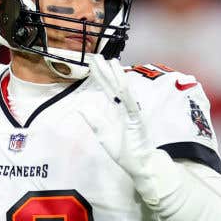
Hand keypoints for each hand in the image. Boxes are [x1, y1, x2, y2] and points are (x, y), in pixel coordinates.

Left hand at [85, 55, 162, 204]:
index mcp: (118, 111)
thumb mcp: (103, 135)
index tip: (92, 64)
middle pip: (113, 86)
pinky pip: (129, 101)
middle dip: (104, 71)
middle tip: (95, 55)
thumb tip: (80, 108)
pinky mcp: (136, 118)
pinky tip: (120, 79)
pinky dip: (125, 89)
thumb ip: (94, 121)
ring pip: (122, 90)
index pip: (108, 90)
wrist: (140, 165)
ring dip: (115, 75)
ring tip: (108, 61)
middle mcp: (126, 108)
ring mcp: (132, 112)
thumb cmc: (126, 152)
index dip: (100, 77)